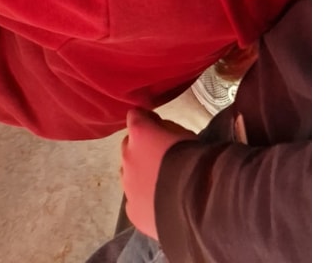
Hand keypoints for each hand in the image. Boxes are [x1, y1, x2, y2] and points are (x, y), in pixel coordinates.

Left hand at [120, 107, 196, 239]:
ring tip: (163, 185)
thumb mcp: (186, 134)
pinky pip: (135, 202)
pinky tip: (162, 205)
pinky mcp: (133, 210)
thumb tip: (162, 133)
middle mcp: (128, 157)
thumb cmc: (196, 162)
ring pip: (129, 175)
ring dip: (141, 176)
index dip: (147, 120)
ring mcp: (128, 186)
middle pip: (129, 147)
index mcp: (140, 134)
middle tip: (161, 157)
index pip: (135, 116)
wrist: (199, 202)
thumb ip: (168, 130)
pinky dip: (145, 201)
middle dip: (142, 149)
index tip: (157, 125)